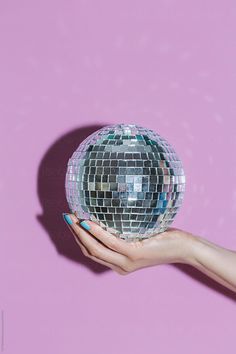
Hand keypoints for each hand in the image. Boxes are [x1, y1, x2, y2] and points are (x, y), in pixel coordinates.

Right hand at [63, 213, 195, 274]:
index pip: (92, 252)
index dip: (78, 238)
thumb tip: (113, 208)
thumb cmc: (163, 237)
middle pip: (89, 251)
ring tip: (71, 218)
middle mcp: (120, 266)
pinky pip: (110, 242)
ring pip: (95, 248)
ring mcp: (127, 262)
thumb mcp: (140, 234)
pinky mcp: (134, 254)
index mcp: (119, 264)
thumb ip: (126, 229)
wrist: (184, 248)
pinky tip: (88, 222)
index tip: (71, 222)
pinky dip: (96, 232)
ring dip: (81, 233)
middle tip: (66, 217)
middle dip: (75, 234)